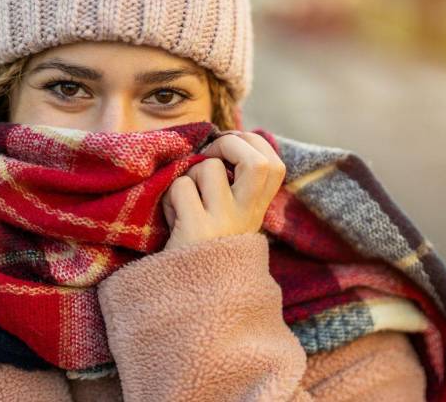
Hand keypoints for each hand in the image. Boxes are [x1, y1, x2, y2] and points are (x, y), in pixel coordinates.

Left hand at [160, 131, 285, 251]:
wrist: (191, 304)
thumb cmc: (202, 250)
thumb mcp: (228, 220)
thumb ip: (234, 189)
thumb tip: (226, 143)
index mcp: (256, 211)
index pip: (275, 165)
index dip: (253, 144)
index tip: (230, 147)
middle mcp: (247, 217)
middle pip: (259, 162)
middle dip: (229, 144)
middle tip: (209, 156)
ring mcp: (224, 224)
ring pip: (209, 168)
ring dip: (189, 175)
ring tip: (186, 199)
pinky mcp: (198, 230)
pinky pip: (181, 187)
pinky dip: (170, 195)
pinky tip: (173, 218)